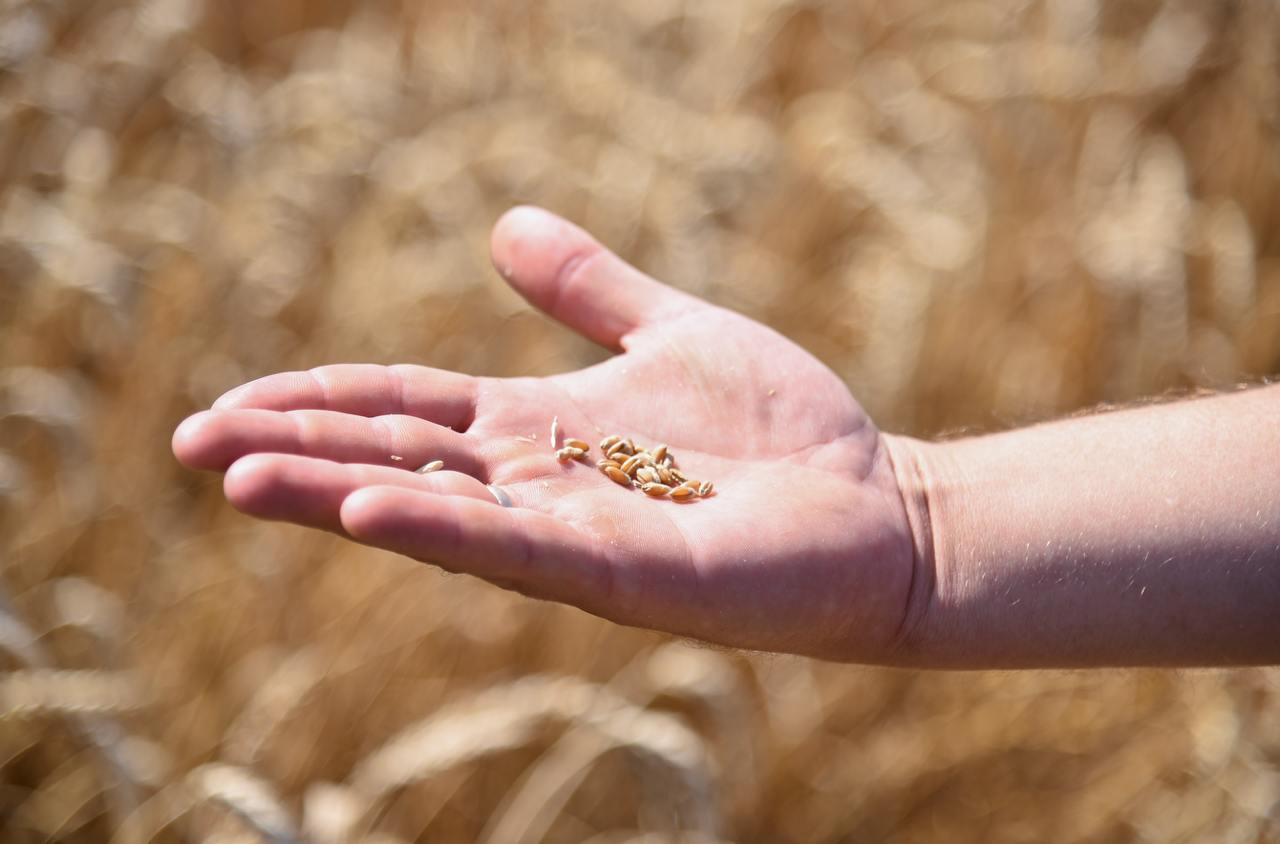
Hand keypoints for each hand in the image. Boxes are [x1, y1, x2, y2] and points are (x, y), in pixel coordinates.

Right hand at [172, 207, 922, 660]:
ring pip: (437, 507)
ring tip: (241, 476)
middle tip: (192, 442)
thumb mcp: (669, 331)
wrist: (876, 507)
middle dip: (295, 449)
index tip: (234, 399)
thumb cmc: (780, 432)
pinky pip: (523, 548)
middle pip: (396, 458)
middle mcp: (541, 485)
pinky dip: (448, 528)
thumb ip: (588, 290)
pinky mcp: (631, 570)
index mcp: (541, 429)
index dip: (321, 400)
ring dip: (337, 493)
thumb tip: (504, 223)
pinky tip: (374, 511)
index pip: (406, 408)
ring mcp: (578, 532)